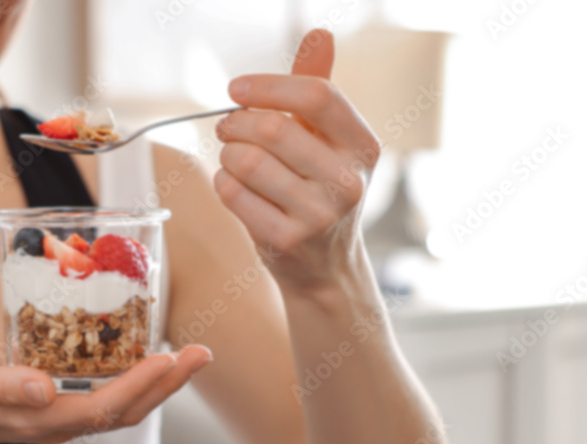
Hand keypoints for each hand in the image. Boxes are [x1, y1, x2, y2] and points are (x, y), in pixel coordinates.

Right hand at [0, 344, 212, 443]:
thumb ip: (0, 385)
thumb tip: (44, 388)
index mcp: (40, 419)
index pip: (103, 409)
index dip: (140, 387)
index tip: (170, 359)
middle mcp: (60, 423)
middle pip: (126, 411)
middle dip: (168, 385)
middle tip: (203, 352)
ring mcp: (63, 416)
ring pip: (123, 406)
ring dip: (160, 383)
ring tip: (190, 353)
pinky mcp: (62, 403)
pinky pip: (109, 395)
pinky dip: (137, 377)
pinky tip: (150, 353)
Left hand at [215, 29, 380, 292]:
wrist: (325, 267)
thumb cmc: (318, 190)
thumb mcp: (327, 141)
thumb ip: (317, 87)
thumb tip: (319, 33)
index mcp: (362, 146)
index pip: (317, 96)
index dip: (268, 86)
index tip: (235, 89)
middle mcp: (347, 181)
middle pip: (273, 128)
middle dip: (236, 123)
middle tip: (226, 128)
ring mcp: (319, 215)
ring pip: (247, 162)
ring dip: (227, 155)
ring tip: (233, 159)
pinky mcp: (286, 240)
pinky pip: (233, 194)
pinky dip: (223, 184)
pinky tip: (234, 186)